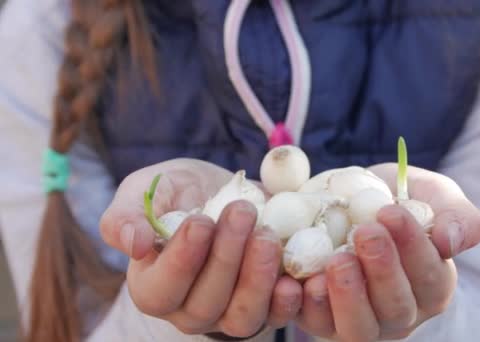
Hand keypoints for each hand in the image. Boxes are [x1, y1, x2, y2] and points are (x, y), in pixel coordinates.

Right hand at [100, 159, 302, 337]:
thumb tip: (132, 244)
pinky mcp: (265, 307)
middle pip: (205, 304)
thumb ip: (127, 215)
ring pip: (242, 317)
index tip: (201, 221)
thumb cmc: (179, 193)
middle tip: (242, 213)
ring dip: (257, 277)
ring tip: (268, 235)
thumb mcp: (145, 191)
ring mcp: (228, 314)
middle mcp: (188, 309)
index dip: (181, 261)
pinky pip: (277, 315)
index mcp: (152, 285)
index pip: (160, 290)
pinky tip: (295, 275)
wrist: (224, 193)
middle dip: (226, 258)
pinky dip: (288, 299)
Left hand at [296, 164, 479, 341]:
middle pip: (396, 309)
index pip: (430, 277)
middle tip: (366, 232)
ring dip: (348, 296)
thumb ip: (457, 216)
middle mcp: (398, 313)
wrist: (344, 200)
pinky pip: (315, 323)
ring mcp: (359, 320)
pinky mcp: (321, 319)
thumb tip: (451, 241)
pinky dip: (307, 305)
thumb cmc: (395, 199)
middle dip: (382, 271)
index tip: (391, 212)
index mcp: (431, 287)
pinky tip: (301, 279)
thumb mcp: (431, 195)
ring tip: (337, 260)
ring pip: (359, 328)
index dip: (413, 247)